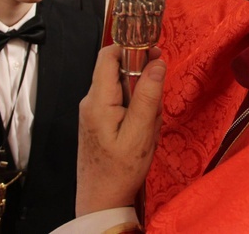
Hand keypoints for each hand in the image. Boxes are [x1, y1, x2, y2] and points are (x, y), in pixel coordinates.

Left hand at [76, 45, 165, 216]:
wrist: (101, 200)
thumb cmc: (120, 170)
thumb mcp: (141, 133)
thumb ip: (148, 96)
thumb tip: (157, 62)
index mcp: (98, 100)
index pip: (109, 55)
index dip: (131, 47)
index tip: (154, 52)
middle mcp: (91, 101)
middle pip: (120, 72)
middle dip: (143, 83)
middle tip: (155, 109)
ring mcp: (94, 111)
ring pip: (125, 89)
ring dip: (143, 103)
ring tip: (149, 129)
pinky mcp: (99, 120)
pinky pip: (122, 104)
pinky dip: (137, 114)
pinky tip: (142, 134)